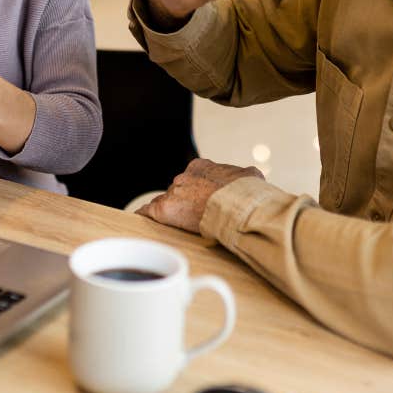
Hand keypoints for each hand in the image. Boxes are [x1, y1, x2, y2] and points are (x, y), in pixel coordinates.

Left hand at [137, 158, 264, 232]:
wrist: (239, 204)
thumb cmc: (247, 193)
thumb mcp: (249, 177)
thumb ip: (244, 177)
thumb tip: (254, 179)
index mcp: (201, 166)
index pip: (191, 180)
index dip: (195, 193)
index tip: (199, 202)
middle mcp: (184, 177)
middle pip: (178, 192)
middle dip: (184, 204)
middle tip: (194, 219)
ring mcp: (173, 192)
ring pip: (166, 203)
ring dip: (171, 214)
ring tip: (174, 226)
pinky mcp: (165, 209)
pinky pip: (148, 212)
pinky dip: (144, 217)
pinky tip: (138, 222)